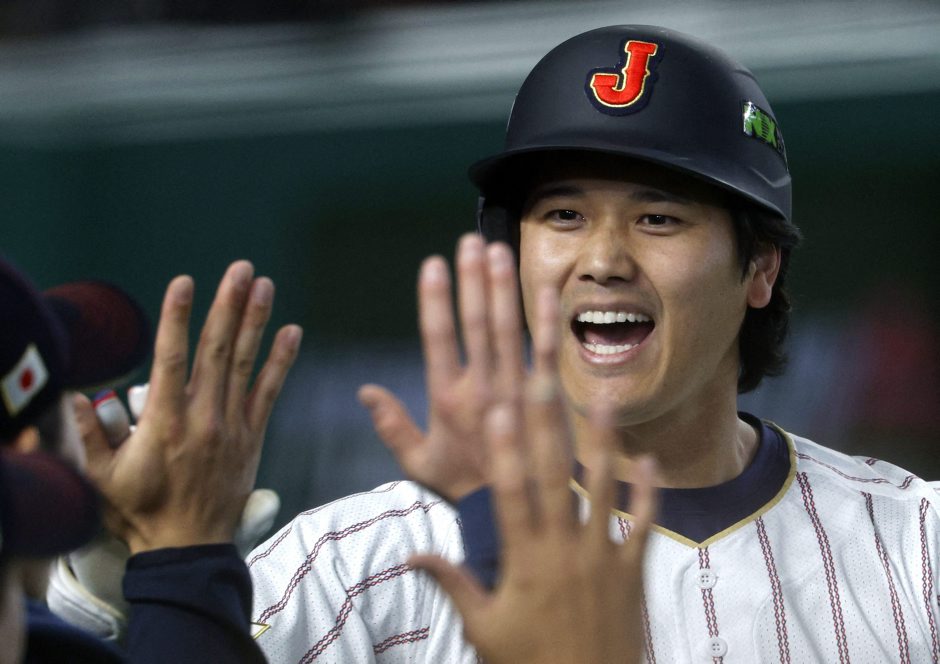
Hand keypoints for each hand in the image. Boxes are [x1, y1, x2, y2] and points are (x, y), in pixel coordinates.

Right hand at [75, 261, 301, 554]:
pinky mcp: (253, 438)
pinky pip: (269, 393)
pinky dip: (281, 362)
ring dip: (255, 322)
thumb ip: (91, 434)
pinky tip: (292, 333)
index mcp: (163, 423)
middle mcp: (202, 418)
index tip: (184, 282)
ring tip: (264, 286)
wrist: (189, 549)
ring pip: (245, 364)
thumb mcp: (102, 478)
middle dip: (227, 306)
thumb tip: (78, 394)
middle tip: (240, 268)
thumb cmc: (140, 514)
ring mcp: (232, 426)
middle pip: (216, 351)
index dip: (178, 318)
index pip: (171, 359)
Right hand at [358, 234, 524, 501]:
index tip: (433, 264)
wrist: (517, 514)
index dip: (435, 300)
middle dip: (472, 280)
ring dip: (503, 288)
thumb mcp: (418, 463)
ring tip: (499, 250)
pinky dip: (545, 319)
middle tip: (470, 241)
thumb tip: (364, 390)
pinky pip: (546, 352)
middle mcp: (481, 389)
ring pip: (507, 330)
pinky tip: (544, 287)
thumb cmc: (463, 487)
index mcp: (447, 400)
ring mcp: (516, 391)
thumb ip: (392, 426)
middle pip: (475, 325)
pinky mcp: (546, 397)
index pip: (438, 339)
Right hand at [410, 288, 657, 663]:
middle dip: (547, 422)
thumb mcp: (483, 629)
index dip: (503, 447)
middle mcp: (564, 546)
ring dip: (604, 439)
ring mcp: (603, 555)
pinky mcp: (632, 569)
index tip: (495, 405)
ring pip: (604, 487)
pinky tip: (650, 457)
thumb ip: (452, 584)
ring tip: (603, 396)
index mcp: (525, 558)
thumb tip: (411, 555)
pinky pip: (643, 523)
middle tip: (543, 375)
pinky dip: (648, 491)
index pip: (510, 492)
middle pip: (554, 475)